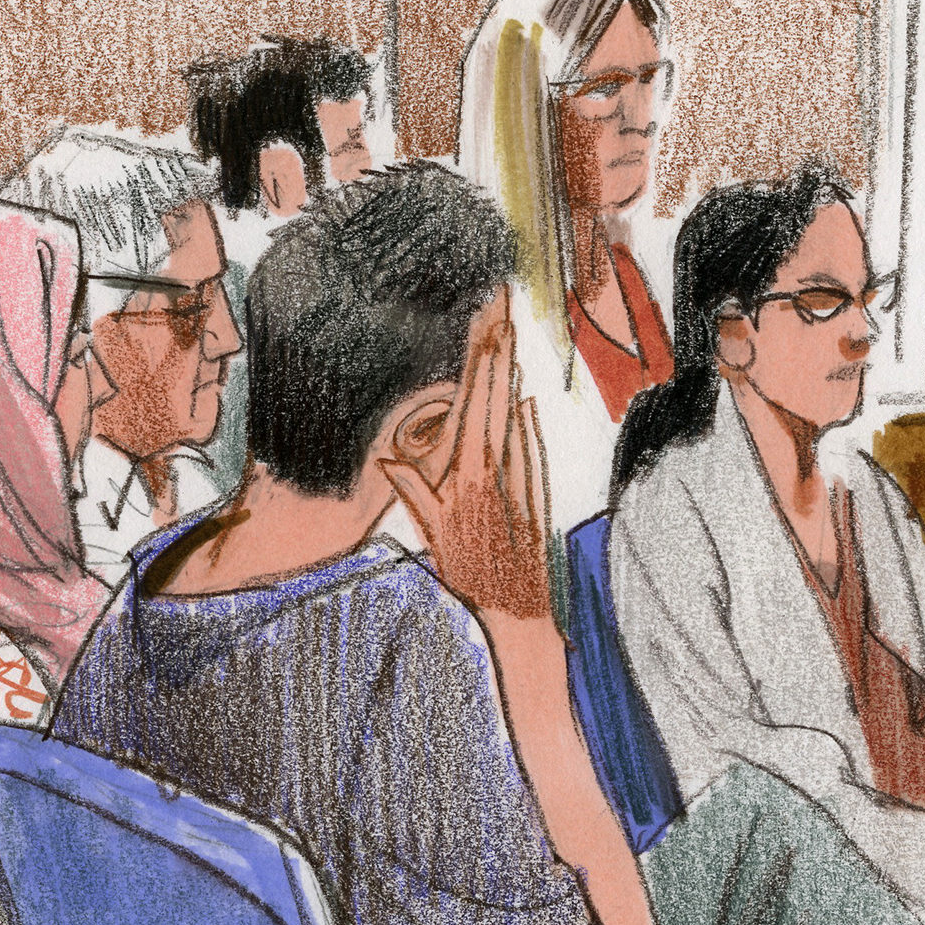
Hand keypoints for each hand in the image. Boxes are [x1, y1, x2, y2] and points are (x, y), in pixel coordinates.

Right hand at [379, 310, 555, 624]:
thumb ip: (415, 492)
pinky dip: (527, 421)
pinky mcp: (536, 490)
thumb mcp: (433, 535)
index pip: (477, 408)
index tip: (488, 330)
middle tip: (502, 318)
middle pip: (500, 401)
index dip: (484, 367)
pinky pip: (530, 446)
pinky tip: (525, 403)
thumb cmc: (471, 573)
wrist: (519, 606)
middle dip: (500, 358)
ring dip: (511, 381)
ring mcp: (522, 478)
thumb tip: (388, 458)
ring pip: (515, 419)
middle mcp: (500, 469)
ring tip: (510, 345)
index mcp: (471, 474)